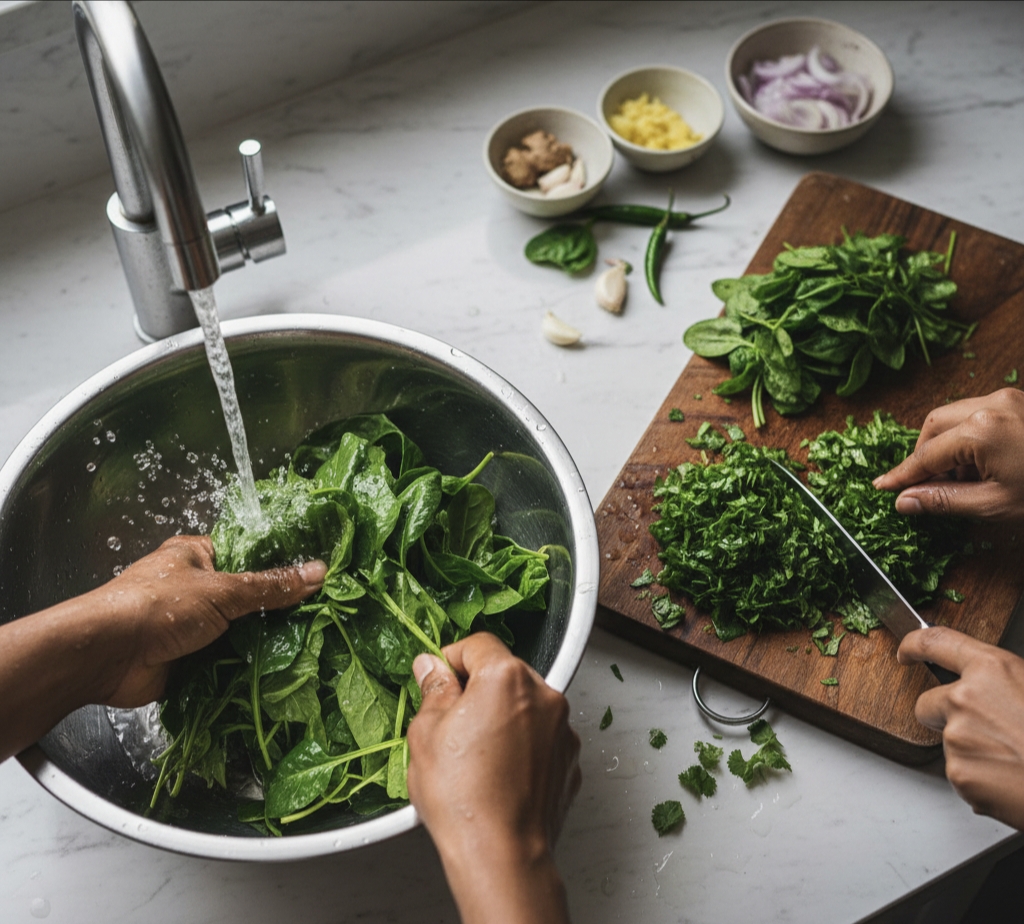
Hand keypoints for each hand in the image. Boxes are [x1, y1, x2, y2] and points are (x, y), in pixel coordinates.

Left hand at [0, 536, 324, 762]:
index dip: (281, 565)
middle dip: (277, 610)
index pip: (250, 554)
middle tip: (322, 615)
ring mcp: (192, 626)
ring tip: (312, 643)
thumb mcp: (222, 590)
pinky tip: (282, 670)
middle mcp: (195, 588)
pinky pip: (228, 661)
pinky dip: (248, 668)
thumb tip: (318, 572)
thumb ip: (271, 586)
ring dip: (264, 642)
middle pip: (248, 597)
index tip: (318, 576)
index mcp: (197, 556)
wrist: (105, 658)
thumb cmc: (157, 607)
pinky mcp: (190, 660)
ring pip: (240, 632)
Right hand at [407, 633, 579, 923]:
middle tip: (450, 721)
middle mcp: (544, 695)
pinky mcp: (570, 759)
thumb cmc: (464, 798)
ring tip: (473, 755)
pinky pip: (540, 738)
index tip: (437, 677)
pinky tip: (497, 773)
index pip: (478, 645)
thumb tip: (432, 670)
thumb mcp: (425, 734)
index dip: (451, 659)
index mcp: (507, 678)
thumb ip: (433, 690)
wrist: (502, 855)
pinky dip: (522, 746)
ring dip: (502, 718)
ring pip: (525, 706)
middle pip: (505, 674)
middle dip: (478, 690)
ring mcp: (562, 729)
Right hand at [873, 389, 1023, 520]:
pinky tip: (981, 463)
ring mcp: (1008, 398)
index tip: (883, 486)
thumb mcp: (996, 505)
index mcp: (982, 429)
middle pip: (934, 425)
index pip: (927, 454)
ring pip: (954, 416)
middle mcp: (991, 404)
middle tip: (927, 484)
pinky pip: (978, 413)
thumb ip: (945, 500)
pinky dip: (968, 437)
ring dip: (947, 445)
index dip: (903, 474)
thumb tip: (904, 501)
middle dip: (924, 454)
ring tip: (963, 477)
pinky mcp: (1019, 402)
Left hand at [898, 626, 1023, 829]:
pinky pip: (958, 772)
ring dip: (968, 750)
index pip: (936, 642)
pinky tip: (1006, 778)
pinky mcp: (957, 773)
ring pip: (947, 742)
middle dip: (943, 716)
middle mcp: (966, 699)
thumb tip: (995, 685)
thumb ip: (1005, 682)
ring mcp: (957, 737)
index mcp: (992, 671)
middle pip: (927, 702)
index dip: (914, 645)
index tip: (906, 651)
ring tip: (1009, 758)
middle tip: (981, 731)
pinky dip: (977, 778)